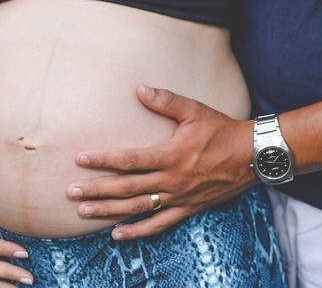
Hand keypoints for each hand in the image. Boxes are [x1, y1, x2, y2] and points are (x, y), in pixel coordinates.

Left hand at [66, 85, 255, 239]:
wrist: (251, 157)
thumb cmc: (221, 130)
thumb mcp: (195, 110)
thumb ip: (166, 100)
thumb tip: (139, 88)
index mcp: (171, 155)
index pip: (130, 160)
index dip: (104, 160)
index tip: (81, 159)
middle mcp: (172, 180)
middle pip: (128, 188)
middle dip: (97, 189)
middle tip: (70, 191)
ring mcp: (179, 198)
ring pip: (138, 208)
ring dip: (109, 211)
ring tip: (83, 212)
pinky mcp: (187, 209)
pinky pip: (159, 225)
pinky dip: (137, 231)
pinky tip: (117, 235)